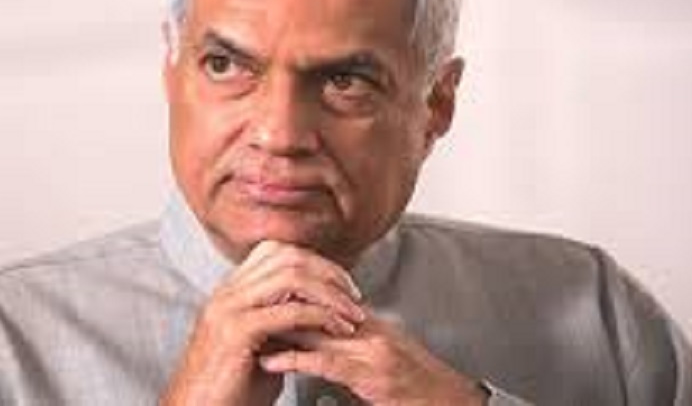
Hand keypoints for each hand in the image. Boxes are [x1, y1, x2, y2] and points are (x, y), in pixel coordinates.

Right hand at [161, 241, 365, 405]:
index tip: (339, 283)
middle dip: (328, 272)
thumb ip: (281, 324)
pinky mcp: (237, 331)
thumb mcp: (259, 347)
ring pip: (291, 277)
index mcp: (230, 292)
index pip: (276, 250)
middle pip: (287, 256)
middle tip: (354, 295)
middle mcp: (227, 293)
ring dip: (330, 293)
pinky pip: (290, 311)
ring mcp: (229, 309)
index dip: (313, 261)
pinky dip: (321, 316)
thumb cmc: (229, 390)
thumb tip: (315, 312)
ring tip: (351, 314)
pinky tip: (337, 330)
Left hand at [260, 310, 486, 404]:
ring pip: (313, 329)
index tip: (252, 298)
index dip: (285, 297)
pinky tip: (269, 361)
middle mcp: (367, 330)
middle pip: (311, 306)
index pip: (319, 298)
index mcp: (366, 324)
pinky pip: (324, 362)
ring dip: (275, 328)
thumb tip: (311, 349)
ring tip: (243, 330)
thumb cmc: (417, 391)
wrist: (453, 404)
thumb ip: (346, 352)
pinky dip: (293, 359)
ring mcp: (369, 350)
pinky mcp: (370, 374)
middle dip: (274, 307)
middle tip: (238, 308)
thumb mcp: (378, 364)